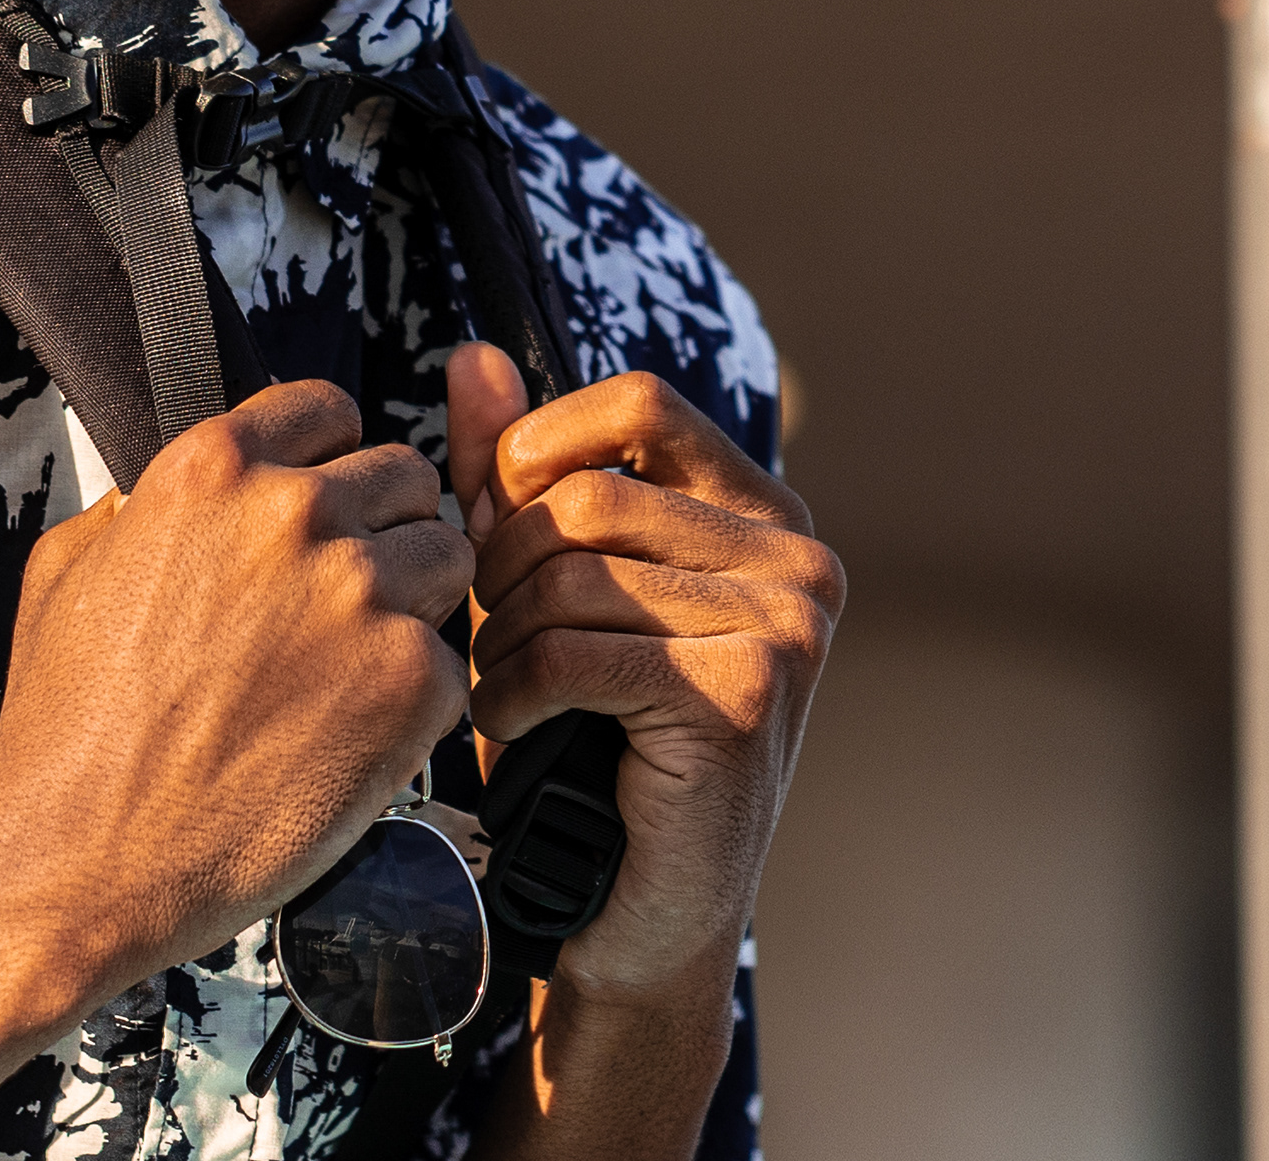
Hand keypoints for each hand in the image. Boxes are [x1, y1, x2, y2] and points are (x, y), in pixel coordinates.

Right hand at [0, 378, 477, 982]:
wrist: (79, 862)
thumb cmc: (65, 731)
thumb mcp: (66, 572)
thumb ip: (136, 509)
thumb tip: (159, 496)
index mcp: (213, 469)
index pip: (329, 409)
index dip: (331, 462)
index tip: (324, 511)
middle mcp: (294, 512)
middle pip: (404, 478)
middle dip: (382, 533)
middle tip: (339, 610)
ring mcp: (360, 591)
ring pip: (447, 558)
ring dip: (414, 606)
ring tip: (350, 672)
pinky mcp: (409, 678)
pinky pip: (451, 661)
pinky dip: (415, 702)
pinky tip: (351, 737)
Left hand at [446, 349, 844, 1006]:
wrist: (642, 912)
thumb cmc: (590, 742)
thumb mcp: (546, 589)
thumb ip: (514, 475)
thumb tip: (471, 356)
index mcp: (763, 512)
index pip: (638, 405)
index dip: (540, 450)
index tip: (496, 526)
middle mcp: (797, 556)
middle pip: (591, 495)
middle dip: (503, 566)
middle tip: (483, 634)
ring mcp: (786, 624)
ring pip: (575, 574)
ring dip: (500, 639)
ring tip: (496, 689)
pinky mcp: (747, 694)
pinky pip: (576, 651)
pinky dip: (511, 692)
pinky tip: (509, 728)